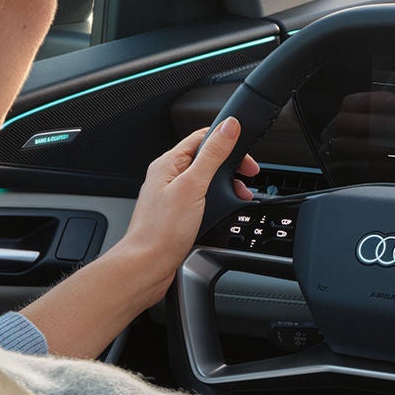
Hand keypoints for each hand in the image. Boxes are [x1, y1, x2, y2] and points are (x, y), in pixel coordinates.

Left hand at [113, 118, 258, 297]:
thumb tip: (229, 127)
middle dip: (230, 165)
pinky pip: (201, 199)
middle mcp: (167, 177)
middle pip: (205, 158)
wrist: (146, 267)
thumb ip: (212, 154)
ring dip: (226, 184)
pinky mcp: (176, 215)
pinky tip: (224, 211)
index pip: (201, 137)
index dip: (227, 141)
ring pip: (205, 180)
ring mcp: (171, 197)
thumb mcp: (193, 186)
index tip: (246, 157)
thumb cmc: (161, 231)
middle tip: (248, 177)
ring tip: (240, 195)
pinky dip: (217, 201)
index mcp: (168, 164)